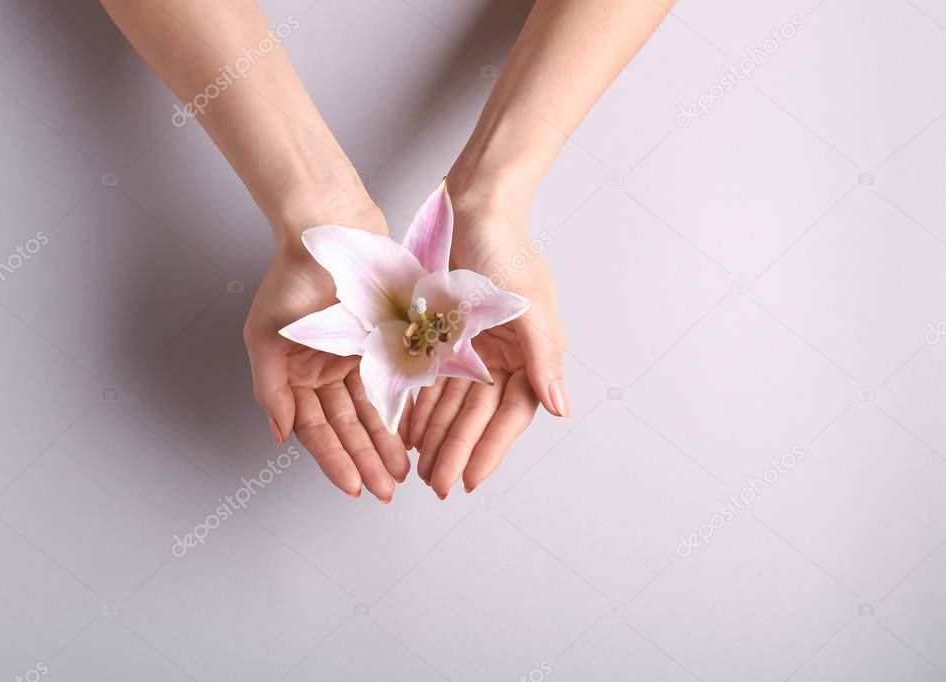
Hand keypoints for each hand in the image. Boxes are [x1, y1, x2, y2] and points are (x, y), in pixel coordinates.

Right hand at [243, 200, 411, 501]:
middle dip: (366, 460)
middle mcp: (326, 371)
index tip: (353, 488)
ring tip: (402, 473)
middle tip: (386, 491)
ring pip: (374, 411)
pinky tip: (414, 435)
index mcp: (296, 374)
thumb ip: (273, 389)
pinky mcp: (384, 341)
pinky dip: (403, 410)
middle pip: (348, 427)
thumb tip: (278, 436)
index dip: (334, 460)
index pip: (316, 429)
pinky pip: (396, 383)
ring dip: (386, 444)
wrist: (331, 228)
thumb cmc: (294, 277)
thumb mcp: (267, 337)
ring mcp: (357, 357)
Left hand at [409, 205, 567, 497]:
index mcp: (528, 355)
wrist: (472, 208)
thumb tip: (560, 408)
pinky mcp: (440, 336)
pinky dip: (418, 406)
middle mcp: (499, 357)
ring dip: (436, 436)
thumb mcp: (529, 306)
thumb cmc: (507, 251)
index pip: (509, 414)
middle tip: (437, 485)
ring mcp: (468, 348)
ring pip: (450, 404)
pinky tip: (405, 431)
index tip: (471, 480)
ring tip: (419, 468)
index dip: (490, 449)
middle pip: (476, 416)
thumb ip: (543, 359)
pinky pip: (428, 380)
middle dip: (456, 451)